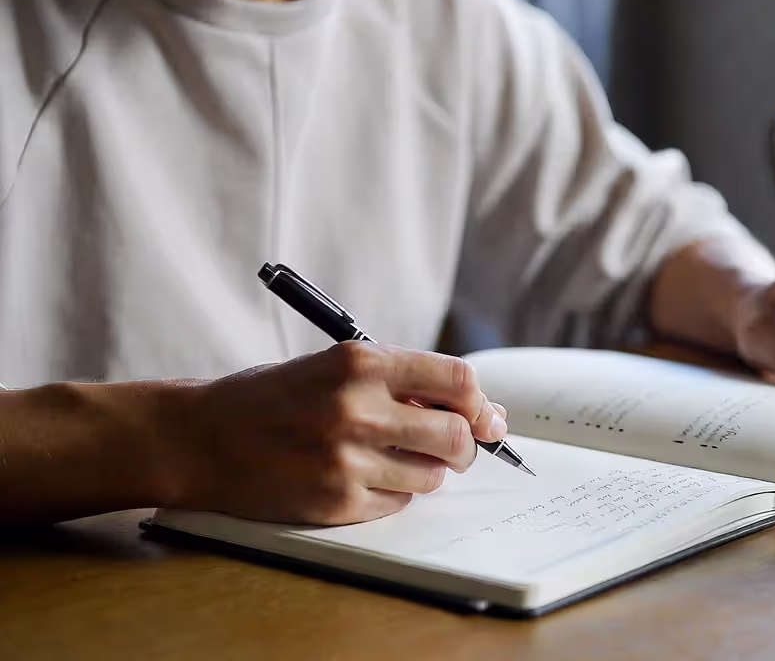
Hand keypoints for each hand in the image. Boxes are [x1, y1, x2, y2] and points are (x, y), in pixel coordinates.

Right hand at [155, 342, 506, 524]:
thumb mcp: (334, 367)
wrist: (198, 437)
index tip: (487, 417)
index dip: (480, 403)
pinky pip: (398, 502)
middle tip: (457, 448)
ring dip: (426, 470)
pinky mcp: (336, 500)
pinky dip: (393, 493)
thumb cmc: (272, 398)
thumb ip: (400, 381)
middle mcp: (356, 408)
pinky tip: (361, 477)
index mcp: (360, 362)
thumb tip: (474, 409)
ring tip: (392, 458)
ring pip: (432, 474)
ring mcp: (346, 458)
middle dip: (466, 445)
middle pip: (456, 434)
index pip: (457, 379)